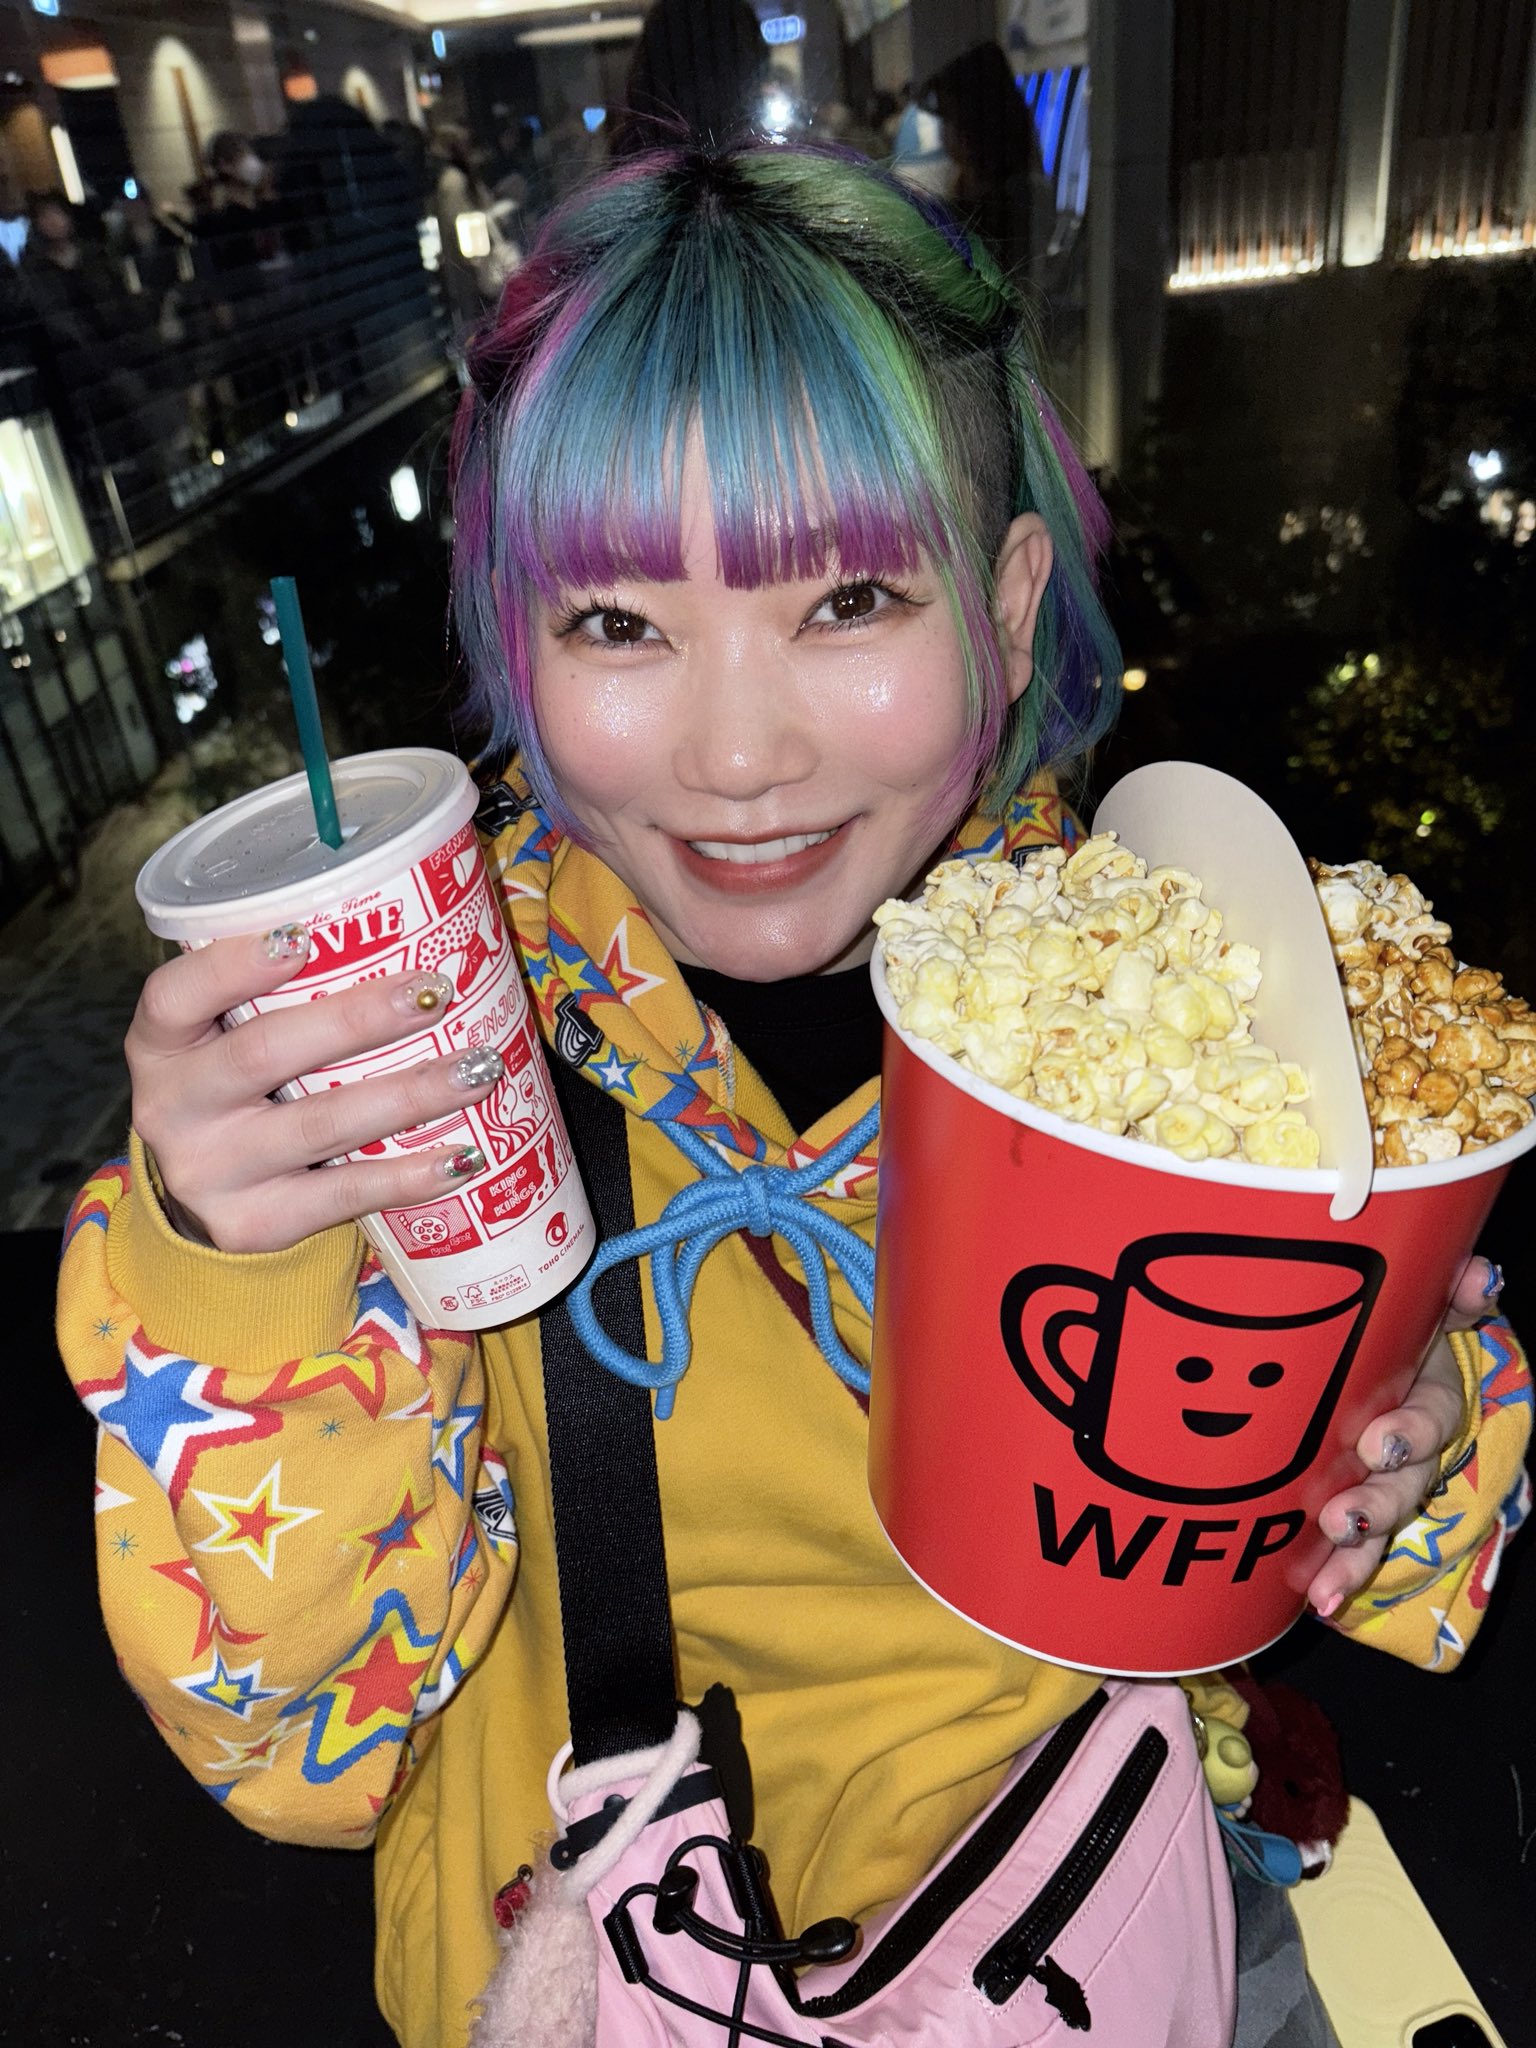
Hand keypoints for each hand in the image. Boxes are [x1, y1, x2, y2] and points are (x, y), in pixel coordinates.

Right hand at [127, 927, 504, 1253]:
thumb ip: (281, 995)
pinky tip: (463, 1155)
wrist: (206, 1203)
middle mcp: (171, 1107)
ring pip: (319, 1124)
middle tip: (434, 992)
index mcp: (160, 1044)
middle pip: (263, 1053)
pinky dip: (409, 1174)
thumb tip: (407, 935)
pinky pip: (342, 1195)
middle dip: (357, 1019)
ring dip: (410, 1094)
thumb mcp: (228, 1038)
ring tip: (478, 1068)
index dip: (233, 965)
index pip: (173, 996)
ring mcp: (210, 1172)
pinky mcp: (252, 1225)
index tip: (306, 936)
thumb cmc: (241, 1091)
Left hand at [1307, 1254, 1502, 1617]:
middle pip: (1403, 1483)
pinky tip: (1313, 1599)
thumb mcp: (1428, 1306)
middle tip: (1342, 1518)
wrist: (1383, 1355)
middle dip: (1375, 1504)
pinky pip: (1348, 1547)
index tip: (1380, 1439)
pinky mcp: (1350, 1506)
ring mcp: (1382, 1481)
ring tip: (1326, 1583)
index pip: (1433, 1418)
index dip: (1411, 1431)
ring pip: (1378, 1524)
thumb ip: (1454, 1292)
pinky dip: (1335, 1575)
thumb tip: (1482, 1274)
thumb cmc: (1400, 1330)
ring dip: (1354, 1555)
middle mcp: (1410, 1448)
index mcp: (1428, 1397)